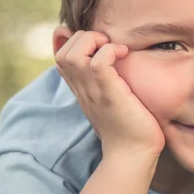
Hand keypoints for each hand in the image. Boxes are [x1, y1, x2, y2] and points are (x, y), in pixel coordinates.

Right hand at [54, 29, 165, 159]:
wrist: (133, 156)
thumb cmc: (130, 126)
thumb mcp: (114, 98)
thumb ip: (110, 82)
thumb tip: (115, 61)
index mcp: (81, 89)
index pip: (60, 56)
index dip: (74, 41)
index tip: (99, 43)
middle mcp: (82, 89)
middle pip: (63, 52)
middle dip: (84, 37)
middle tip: (108, 43)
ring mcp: (93, 92)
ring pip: (73, 55)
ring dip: (93, 41)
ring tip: (115, 48)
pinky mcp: (109, 95)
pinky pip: (96, 64)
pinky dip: (108, 51)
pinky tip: (124, 54)